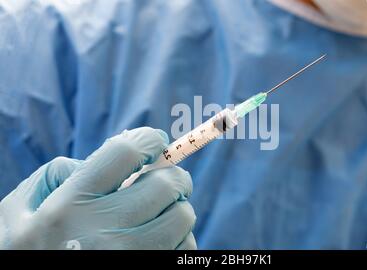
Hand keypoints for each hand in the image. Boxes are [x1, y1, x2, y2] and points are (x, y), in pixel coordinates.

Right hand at [0, 127, 195, 249]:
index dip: (148, 139)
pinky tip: (158, 238)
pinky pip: (185, 248)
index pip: (125, 153)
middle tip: (165, 177)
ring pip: (182, 216)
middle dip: (171, 174)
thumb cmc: (23, 250)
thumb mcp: (21, 209)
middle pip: (165, 184)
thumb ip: (60, 174)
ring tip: (159, 211)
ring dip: (177, 206)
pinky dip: (179, 237)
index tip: (155, 140)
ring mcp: (128, 259)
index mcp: (67, 208)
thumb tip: (114, 157)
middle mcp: (101, 234)